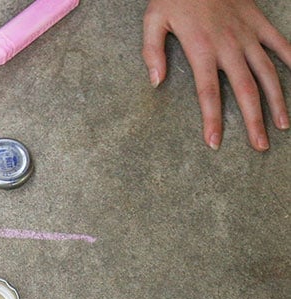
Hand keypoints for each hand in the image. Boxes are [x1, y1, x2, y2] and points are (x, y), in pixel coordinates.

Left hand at [143, 0, 289, 150]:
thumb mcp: (153, 20)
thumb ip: (152, 52)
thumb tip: (155, 82)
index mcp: (201, 49)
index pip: (208, 93)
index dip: (212, 119)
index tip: (215, 143)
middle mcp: (229, 46)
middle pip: (245, 90)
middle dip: (254, 120)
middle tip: (260, 146)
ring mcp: (248, 34)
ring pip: (268, 72)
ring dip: (277, 100)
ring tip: (283, 125)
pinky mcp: (259, 21)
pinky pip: (280, 43)